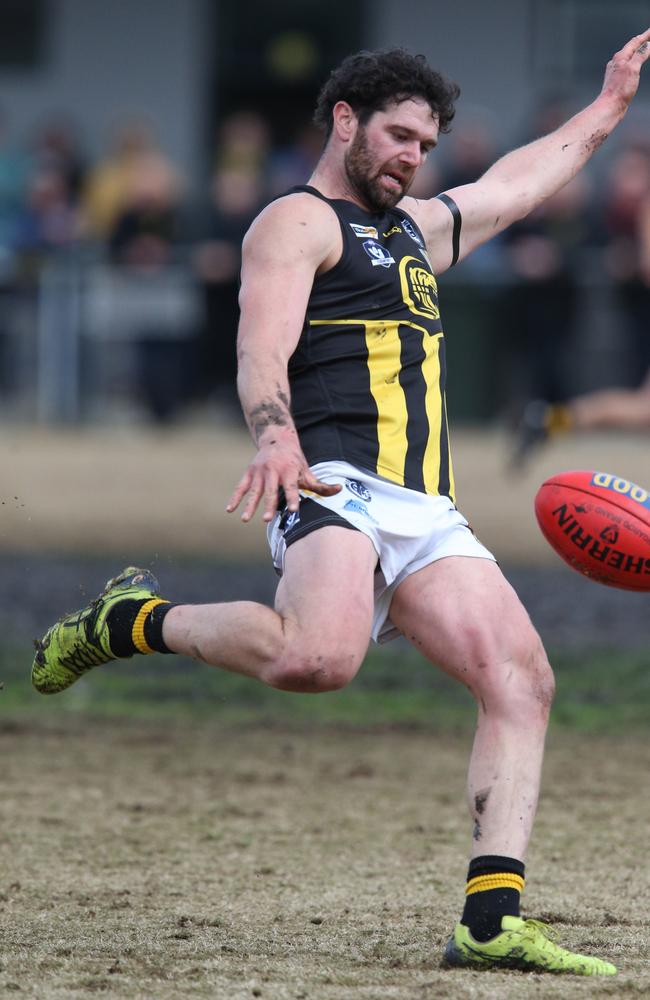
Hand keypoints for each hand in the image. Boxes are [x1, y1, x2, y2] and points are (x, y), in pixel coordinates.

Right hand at [226, 436, 340, 522]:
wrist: (277, 439)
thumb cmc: (295, 460)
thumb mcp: (308, 471)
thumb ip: (321, 485)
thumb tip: (340, 489)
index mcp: (289, 471)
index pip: (291, 487)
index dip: (293, 498)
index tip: (293, 510)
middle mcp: (273, 471)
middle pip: (271, 491)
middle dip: (269, 505)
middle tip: (268, 520)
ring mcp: (260, 472)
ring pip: (254, 491)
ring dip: (249, 505)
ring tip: (245, 519)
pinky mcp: (250, 472)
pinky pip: (241, 487)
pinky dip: (235, 498)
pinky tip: (230, 510)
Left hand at [601, 29, 649, 110]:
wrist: (610, 106)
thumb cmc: (619, 89)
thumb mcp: (633, 69)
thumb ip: (640, 55)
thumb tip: (647, 45)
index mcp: (620, 57)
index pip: (635, 42)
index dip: (645, 36)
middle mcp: (616, 62)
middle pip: (631, 48)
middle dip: (641, 41)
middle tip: (649, 36)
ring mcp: (615, 71)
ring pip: (628, 56)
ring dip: (637, 51)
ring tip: (643, 47)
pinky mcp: (616, 80)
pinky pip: (627, 65)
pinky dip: (634, 61)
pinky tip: (633, 65)